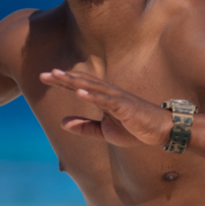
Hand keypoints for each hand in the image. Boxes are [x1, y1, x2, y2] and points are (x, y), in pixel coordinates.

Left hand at [39, 69, 170, 147]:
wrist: (160, 131)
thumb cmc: (134, 128)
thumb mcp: (105, 131)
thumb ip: (84, 127)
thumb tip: (62, 123)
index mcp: (102, 98)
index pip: (78, 86)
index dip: (61, 81)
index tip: (43, 77)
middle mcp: (108, 93)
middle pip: (82, 82)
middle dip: (63, 78)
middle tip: (44, 74)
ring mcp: (117, 98)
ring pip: (92, 87)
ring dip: (75, 81)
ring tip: (58, 76)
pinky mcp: (125, 107)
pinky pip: (106, 100)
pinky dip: (92, 96)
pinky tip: (79, 93)